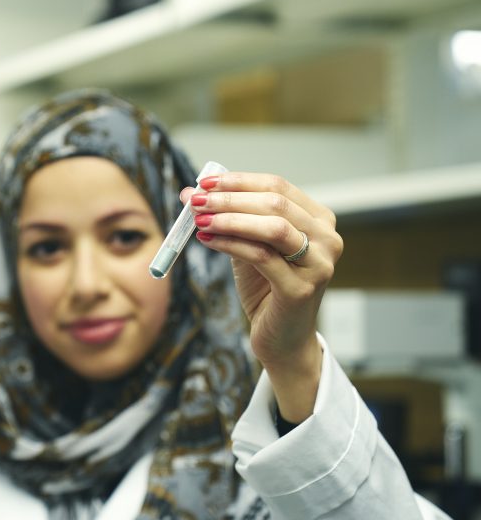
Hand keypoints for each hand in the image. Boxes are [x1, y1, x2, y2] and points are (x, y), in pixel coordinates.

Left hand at [180, 172, 343, 421]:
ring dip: (230, 218)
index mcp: (319, 220)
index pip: (278, 186)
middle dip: (229, 198)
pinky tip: (207, 240)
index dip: (238, 181)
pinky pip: (261, 257)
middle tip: (195, 199)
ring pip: (272, 227)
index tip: (204, 182)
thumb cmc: (266, 288)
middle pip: (275, 203)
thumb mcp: (250, 246)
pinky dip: (231, 244)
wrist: (282, 338)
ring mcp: (319, 265)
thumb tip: (192, 193)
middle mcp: (327, 239)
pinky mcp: (301, 289)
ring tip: (198, 218)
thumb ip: (230, 219)